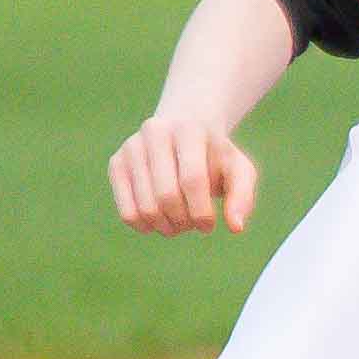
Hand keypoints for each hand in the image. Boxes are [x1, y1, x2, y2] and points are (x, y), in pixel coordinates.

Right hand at [108, 113, 260, 235]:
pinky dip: (144, 226)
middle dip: (183, 220)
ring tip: (180, 224)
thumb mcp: (239, 170)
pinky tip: (160, 223)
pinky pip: (126, 210)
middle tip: (193, 226)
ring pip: (145, 206)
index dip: (201, 211)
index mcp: (189, 130)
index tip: (208, 226)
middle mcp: (155, 132)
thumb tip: (236, 227)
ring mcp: (132, 147)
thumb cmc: (215, 157)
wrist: (184, 132)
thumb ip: (243, 196)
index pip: (192, 179)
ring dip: (166, 227)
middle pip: (167, 195)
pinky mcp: (116, 163)